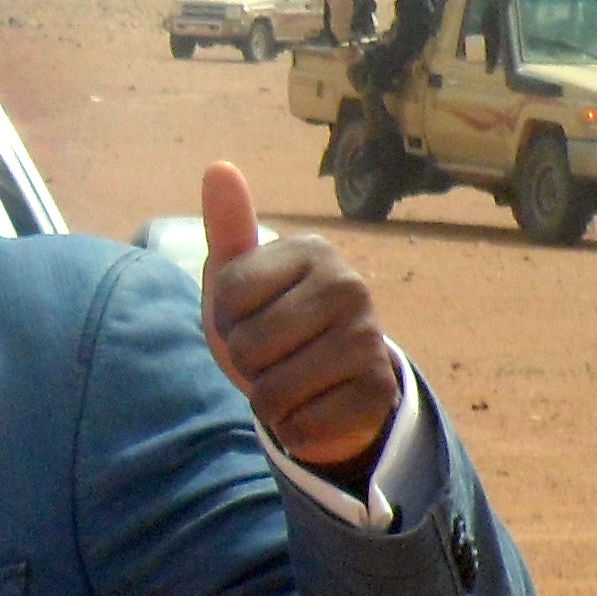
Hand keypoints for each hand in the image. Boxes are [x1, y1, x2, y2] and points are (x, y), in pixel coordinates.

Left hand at [199, 162, 398, 473]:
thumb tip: (218, 167)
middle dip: (246, 363)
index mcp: (313, 251)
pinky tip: (314, 408)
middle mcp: (350, 287)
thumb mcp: (239, 279)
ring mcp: (370, 340)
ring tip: (292, 381)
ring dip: (268, 400)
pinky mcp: (378, 393)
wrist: (325, 385)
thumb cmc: (272, 323)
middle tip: (273, 355)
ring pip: (273, 391)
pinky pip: (302, 426)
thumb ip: (229, 227)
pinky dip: (295, 428)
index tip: (250, 316)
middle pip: (248, 345)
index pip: (227, 295)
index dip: (225, 318)